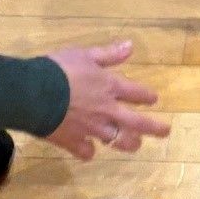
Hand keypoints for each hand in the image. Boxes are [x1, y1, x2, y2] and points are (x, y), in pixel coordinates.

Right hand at [45, 39, 170, 158]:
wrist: (33, 93)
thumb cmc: (59, 69)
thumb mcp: (85, 54)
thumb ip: (109, 54)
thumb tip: (131, 46)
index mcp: (110, 87)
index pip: (137, 93)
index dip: (147, 96)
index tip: (154, 99)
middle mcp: (107, 111)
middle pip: (137, 123)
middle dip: (154, 128)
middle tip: (165, 131)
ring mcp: (92, 129)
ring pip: (117, 141)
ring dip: (128, 143)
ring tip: (135, 145)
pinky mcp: (74, 143)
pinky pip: (87, 152)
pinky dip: (89, 151)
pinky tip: (89, 150)